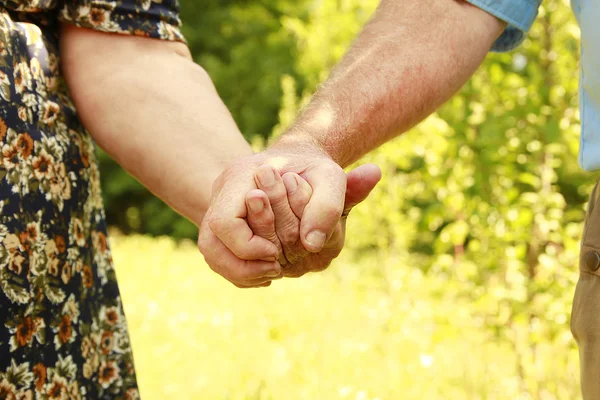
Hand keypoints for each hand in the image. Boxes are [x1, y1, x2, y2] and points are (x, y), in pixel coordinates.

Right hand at [197, 136, 378, 286]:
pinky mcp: (223, 224)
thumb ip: (326, 207)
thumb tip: (311, 244)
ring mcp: (218, 208)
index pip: (226, 222)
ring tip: (272, 273)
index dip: (249, 246)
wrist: (299, 162)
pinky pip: (218, 256)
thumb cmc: (314, 172)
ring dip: (240, 271)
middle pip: (211, 243)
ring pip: (211, 252)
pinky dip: (240, 270)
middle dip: (245, 264)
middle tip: (277, 267)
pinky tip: (265, 272)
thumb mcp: (330, 179)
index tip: (276, 251)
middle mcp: (222, 192)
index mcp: (241, 176)